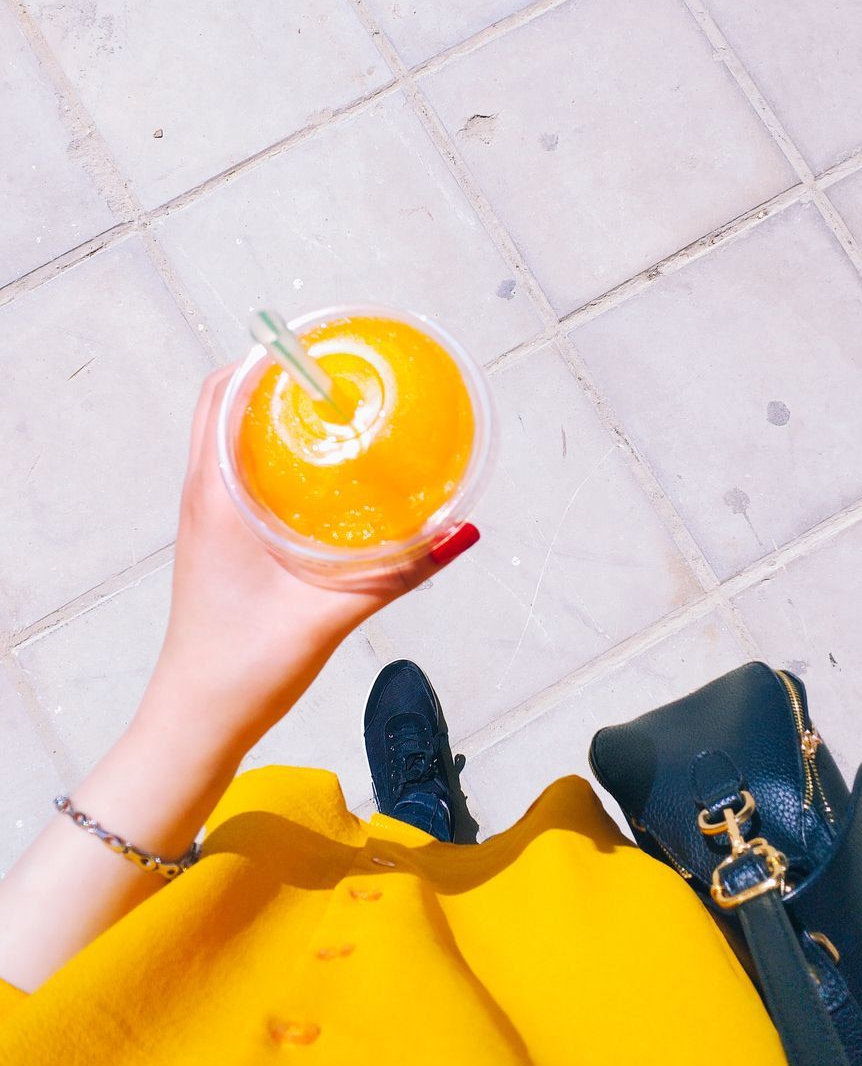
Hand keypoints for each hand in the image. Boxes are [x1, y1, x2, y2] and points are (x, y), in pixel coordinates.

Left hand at [140, 366, 478, 754]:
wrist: (195, 721)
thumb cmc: (243, 668)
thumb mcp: (329, 616)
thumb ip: (399, 573)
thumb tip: (461, 534)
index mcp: (215, 497)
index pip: (222, 393)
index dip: (264, 356)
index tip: (319, 344)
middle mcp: (203, 496)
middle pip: (226, 404)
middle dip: (276, 376)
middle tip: (340, 373)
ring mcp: (206, 518)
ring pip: (230, 438)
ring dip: (271, 414)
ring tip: (336, 410)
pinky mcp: (217, 541)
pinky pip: (237, 472)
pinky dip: (272, 452)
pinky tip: (322, 474)